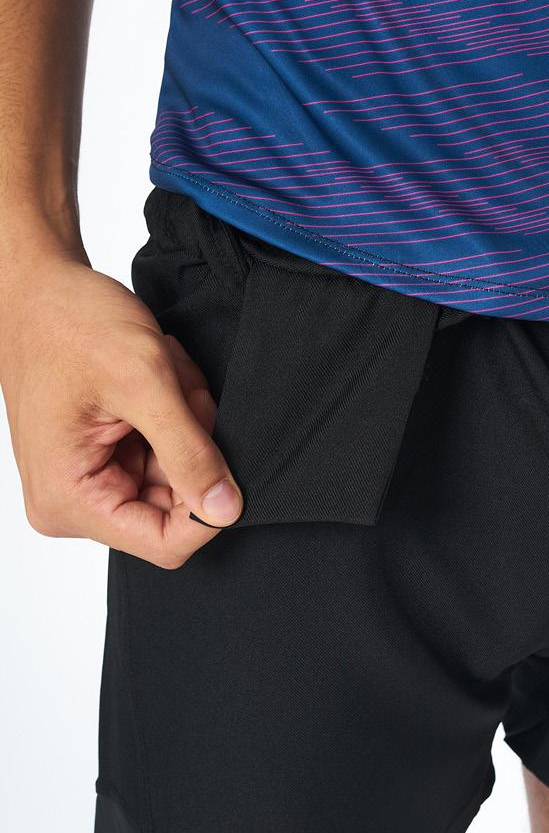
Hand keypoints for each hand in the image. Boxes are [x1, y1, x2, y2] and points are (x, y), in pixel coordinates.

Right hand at [0, 255, 242, 567]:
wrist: (39, 288)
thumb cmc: (70, 323)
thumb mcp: (145, 383)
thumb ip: (189, 453)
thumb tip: (226, 510)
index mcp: (70, 499)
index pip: (164, 543)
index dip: (208, 511)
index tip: (222, 459)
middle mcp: (72, 503)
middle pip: (173, 506)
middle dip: (192, 448)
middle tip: (183, 395)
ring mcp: (86, 481)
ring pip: (174, 474)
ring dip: (185, 424)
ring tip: (166, 378)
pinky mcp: (100, 459)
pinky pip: (161, 453)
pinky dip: (173, 416)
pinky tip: (159, 381)